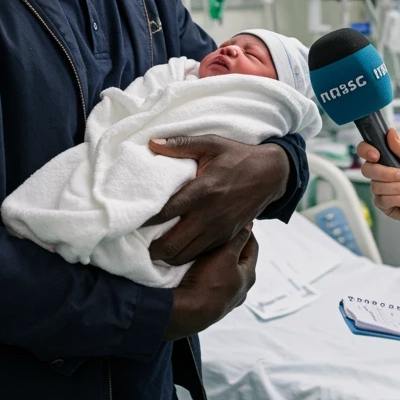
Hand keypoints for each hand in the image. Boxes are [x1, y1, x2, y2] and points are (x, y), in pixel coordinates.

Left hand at [145, 135, 288, 264]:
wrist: (271, 174)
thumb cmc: (238, 156)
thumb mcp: (211, 144)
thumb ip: (181, 145)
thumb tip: (152, 143)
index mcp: (202, 190)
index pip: (165, 212)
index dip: (144, 220)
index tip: (128, 221)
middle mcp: (210, 215)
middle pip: (172, 243)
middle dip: (152, 248)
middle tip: (136, 243)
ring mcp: (219, 229)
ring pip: (185, 254)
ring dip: (166, 255)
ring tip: (151, 250)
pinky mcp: (226, 237)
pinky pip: (200, 253)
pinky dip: (184, 256)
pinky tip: (173, 249)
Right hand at [164, 226, 258, 340]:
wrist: (188, 312)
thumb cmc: (209, 282)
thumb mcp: (226, 255)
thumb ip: (238, 239)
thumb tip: (249, 225)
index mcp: (249, 276)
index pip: (252, 247)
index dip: (246, 232)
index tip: (237, 220)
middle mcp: (241, 290)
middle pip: (239, 261)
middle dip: (232, 246)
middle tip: (220, 232)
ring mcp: (227, 300)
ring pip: (225, 273)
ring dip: (219, 261)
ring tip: (207, 249)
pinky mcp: (211, 306)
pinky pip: (213, 284)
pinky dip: (209, 274)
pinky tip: (198, 269)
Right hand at [357, 128, 399, 244]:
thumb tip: (390, 132)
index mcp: (388, 158)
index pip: (366, 150)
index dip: (366, 151)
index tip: (376, 155)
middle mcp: (381, 173)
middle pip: (367, 169)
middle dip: (387, 173)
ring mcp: (381, 189)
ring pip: (377, 186)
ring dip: (399, 188)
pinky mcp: (383, 204)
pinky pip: (383, 200)